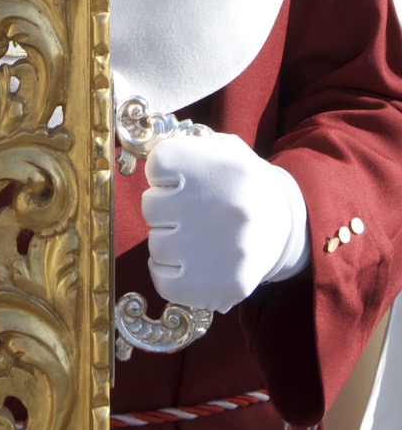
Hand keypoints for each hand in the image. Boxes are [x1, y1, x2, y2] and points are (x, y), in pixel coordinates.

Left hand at [141, 129, 308, 313]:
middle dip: (164, 207)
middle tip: (189, 210)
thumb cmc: (238, 185)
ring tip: (194, 234)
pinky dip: (166, 271)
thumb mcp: (222, 150)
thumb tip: (145, 147)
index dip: (161, 172)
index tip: (176, 178)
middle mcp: (226, 207)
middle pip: (151, 206)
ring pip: (156, 244)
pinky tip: (185, 260)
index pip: (159, 162)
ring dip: (167, 239)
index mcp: (226, 166)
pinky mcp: (223, 285)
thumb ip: (184, 143)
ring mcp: (224, 250)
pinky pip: (163, 281)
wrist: (284, 226)